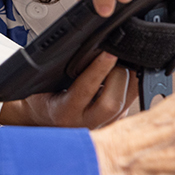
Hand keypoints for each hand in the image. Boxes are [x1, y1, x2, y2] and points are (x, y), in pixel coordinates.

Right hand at [0, 52, 136, 128]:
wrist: (46, 119)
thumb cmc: (44, 98)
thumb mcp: (42, 84)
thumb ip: (58, 71)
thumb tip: (84, 49)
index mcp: (63, 112)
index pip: (84, 90)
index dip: (98, 69)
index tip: (108, 52)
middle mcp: (84, 122)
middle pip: (112, 103)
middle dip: (119, 76)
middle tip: (117, 55)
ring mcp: (102, 125)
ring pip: (126, 104)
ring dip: (129, 80)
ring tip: (125, 61)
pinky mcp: (114, 122)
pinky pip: (130, 104)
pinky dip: (132, 86)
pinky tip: (129, 73)